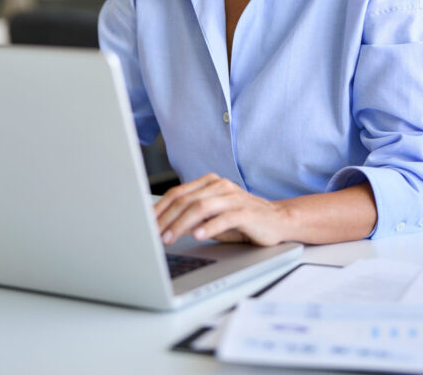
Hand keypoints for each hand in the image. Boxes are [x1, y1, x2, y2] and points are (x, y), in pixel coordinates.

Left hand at [154, 173, 288, 246]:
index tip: (145, 223)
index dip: (159, 208)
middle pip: (186, 200)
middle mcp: (220, 186)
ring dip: (181, 224)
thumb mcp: (214, 216)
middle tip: (152, 234)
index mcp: (210, 183)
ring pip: (200, 207)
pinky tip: (198, 236)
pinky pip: (224, 218)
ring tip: (169, 238)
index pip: (178, 193)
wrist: (277, 220)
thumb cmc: (243, 220)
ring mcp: (233, 197)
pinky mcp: (246, 212)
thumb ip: (193, 216)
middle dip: (166, 218)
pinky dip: (209, 227)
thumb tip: (163, 226)